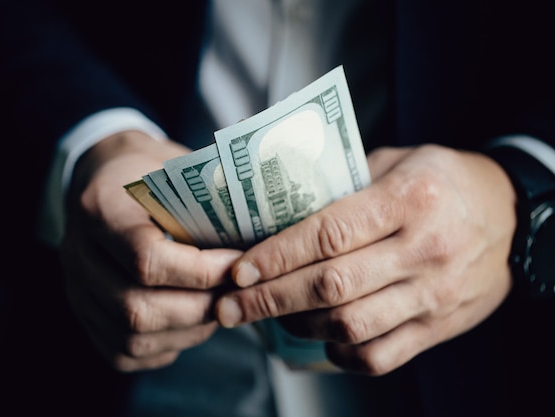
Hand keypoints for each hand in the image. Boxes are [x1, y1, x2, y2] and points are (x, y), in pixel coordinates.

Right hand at [60, 131, 241, 371]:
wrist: (103, 177)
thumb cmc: (149, 171)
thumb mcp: (176, 166)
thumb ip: (208, 201)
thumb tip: (264, 240)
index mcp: (100, 208)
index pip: (146, 258)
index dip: (201, 272)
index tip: (239, 266)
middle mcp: (77, 254)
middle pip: (137, 308)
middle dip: (200, 310)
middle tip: (237, 295)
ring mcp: (75, 289)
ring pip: (131, 337)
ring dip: (188, 332)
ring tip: (220, 308)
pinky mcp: (84, 315)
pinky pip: (124, 352)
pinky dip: (167, 346)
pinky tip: (191, 324)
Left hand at [215, 145, 515, 374]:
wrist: (510, 213)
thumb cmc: (441, 181)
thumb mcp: (395, 162)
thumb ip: (341, 186)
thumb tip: (277, 213)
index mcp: (408, 200)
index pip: (329, 234)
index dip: (277, 256)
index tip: (239, 269)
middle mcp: (423, 250)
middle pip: (332, 286)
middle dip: (270, 299)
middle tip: (229, 306)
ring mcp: (434, 294)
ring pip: (351, 325)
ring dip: (298, 325)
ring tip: (270, 315)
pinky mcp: (440, 326)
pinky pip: (380, 355)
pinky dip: (341, 352)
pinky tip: (322, 336)